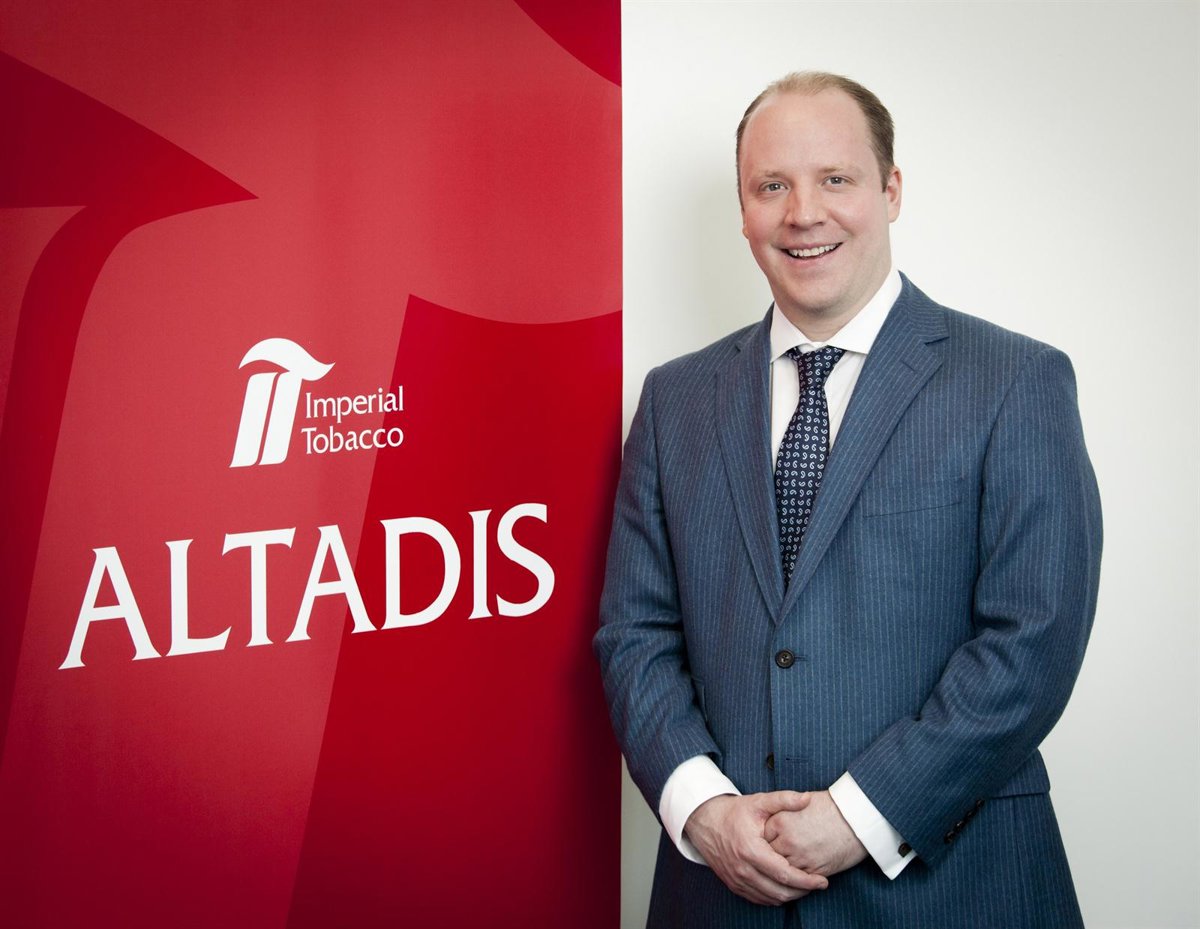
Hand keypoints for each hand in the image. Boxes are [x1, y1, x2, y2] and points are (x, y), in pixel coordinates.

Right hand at [684, 792, 829, 905]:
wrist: (704, 820)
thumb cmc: (733, 812)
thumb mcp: (758, 801)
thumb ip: (784, 800)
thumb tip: (807, 799)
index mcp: (751, 850)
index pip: (785, 875)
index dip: (807, 881)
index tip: (823, 881)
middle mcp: (743, 869)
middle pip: (780, 892)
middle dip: (803, 891)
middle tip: (818, 884)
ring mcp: (737, 879)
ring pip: (770, 898)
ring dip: (790, 896)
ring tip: (804, 886)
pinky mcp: (733, 884)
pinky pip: (758, 899)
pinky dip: (774, 897)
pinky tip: (785, 888)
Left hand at [764, 790, 867, 876]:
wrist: (856, 818)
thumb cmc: (830, 807)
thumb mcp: (800, 804)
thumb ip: (782, 815)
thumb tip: (770, 826)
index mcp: (780, 821)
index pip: (763, 837)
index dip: (765, 841)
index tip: (766, 843)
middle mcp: (787, 840)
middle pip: (769, 855)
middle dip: (770, 857)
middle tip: (770, 859)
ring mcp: (800, 857)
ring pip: (782, 870)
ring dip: (781, 871)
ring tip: (780, 870)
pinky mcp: (814, 871)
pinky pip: (798, 881)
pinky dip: (796, 880)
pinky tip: (796, 878)